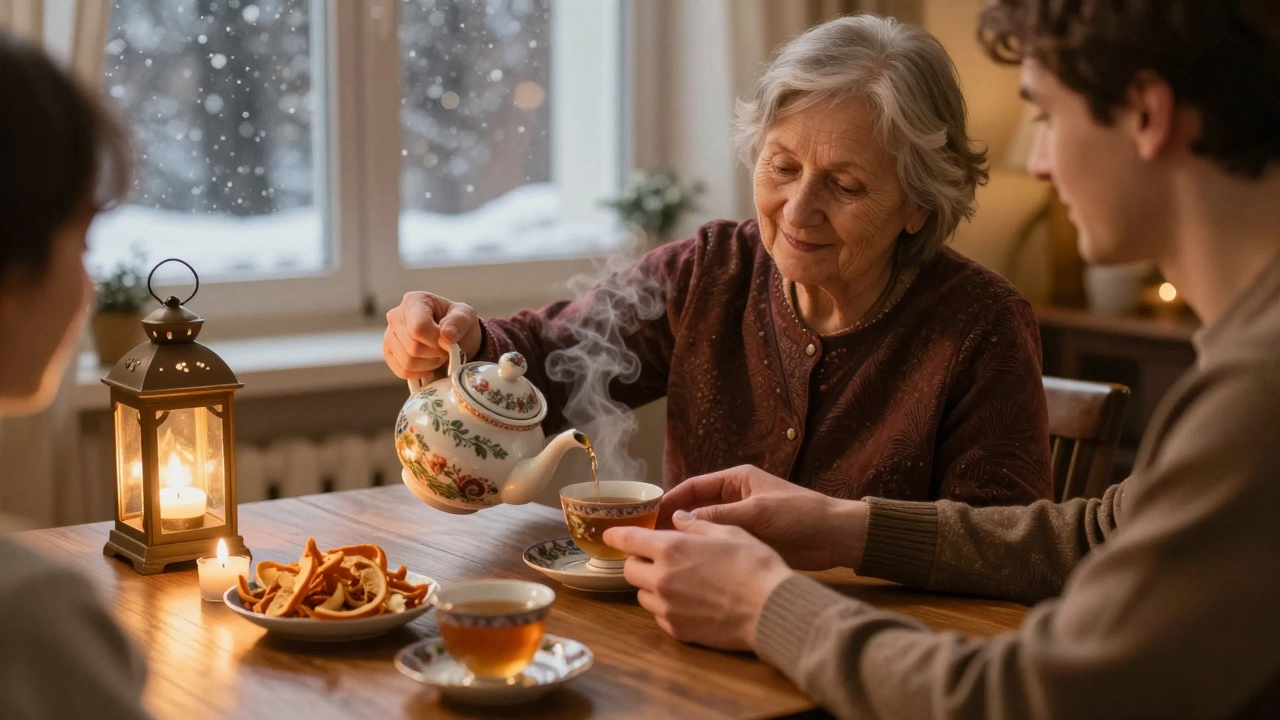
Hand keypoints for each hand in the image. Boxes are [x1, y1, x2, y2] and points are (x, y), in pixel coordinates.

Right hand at [383, 292, 482, 380]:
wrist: (451, 337)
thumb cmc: (457, 324)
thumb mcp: (465, 317)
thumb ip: (459, 322)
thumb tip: (446, 334)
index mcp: (414, 301)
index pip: (418, 327)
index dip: (436, 341)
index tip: (448, 341)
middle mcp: (395, 316)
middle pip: (413, 347)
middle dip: (435, 353)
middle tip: (445, 350)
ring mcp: (389, 336)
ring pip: (407, 361)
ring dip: (429, 364)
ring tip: (437, 355)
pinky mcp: (388, 353)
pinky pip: (402, 371)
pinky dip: (420, 372)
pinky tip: (428, 363)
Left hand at [604, 512, 793, 650]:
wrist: (771, 610)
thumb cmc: (754, 565)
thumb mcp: (728, 532)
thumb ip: (697, 524)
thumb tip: (678, 517)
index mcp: (671, 549)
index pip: (628, 540)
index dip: (616, 535)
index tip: (610, 535)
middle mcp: (662, 579)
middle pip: (630, 570)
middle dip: (639, 562)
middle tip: (658, 559)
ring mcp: (668, 608)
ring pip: (643, 595)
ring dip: (651, 586)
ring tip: (678, 582)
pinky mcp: (677, 630)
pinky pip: (659, 616)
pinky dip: (667, 607)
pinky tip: (689, 603)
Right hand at [661, 465, 867, 570]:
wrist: (834, 537)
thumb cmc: (800, 514)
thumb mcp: (758, 512)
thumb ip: (720, 516)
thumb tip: (681, 521)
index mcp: (737, 480)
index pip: (694, 486)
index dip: (671, 499)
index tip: (649, 514)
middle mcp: (735, 498)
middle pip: (695, 507)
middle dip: (673, 521)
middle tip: (650, 538)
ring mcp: (740, 521)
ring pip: (704, 529)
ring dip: (686, 539)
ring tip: (663, 555)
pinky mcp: (748, 542)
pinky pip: (718, 545)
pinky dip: (703, 552)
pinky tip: (689, 566)